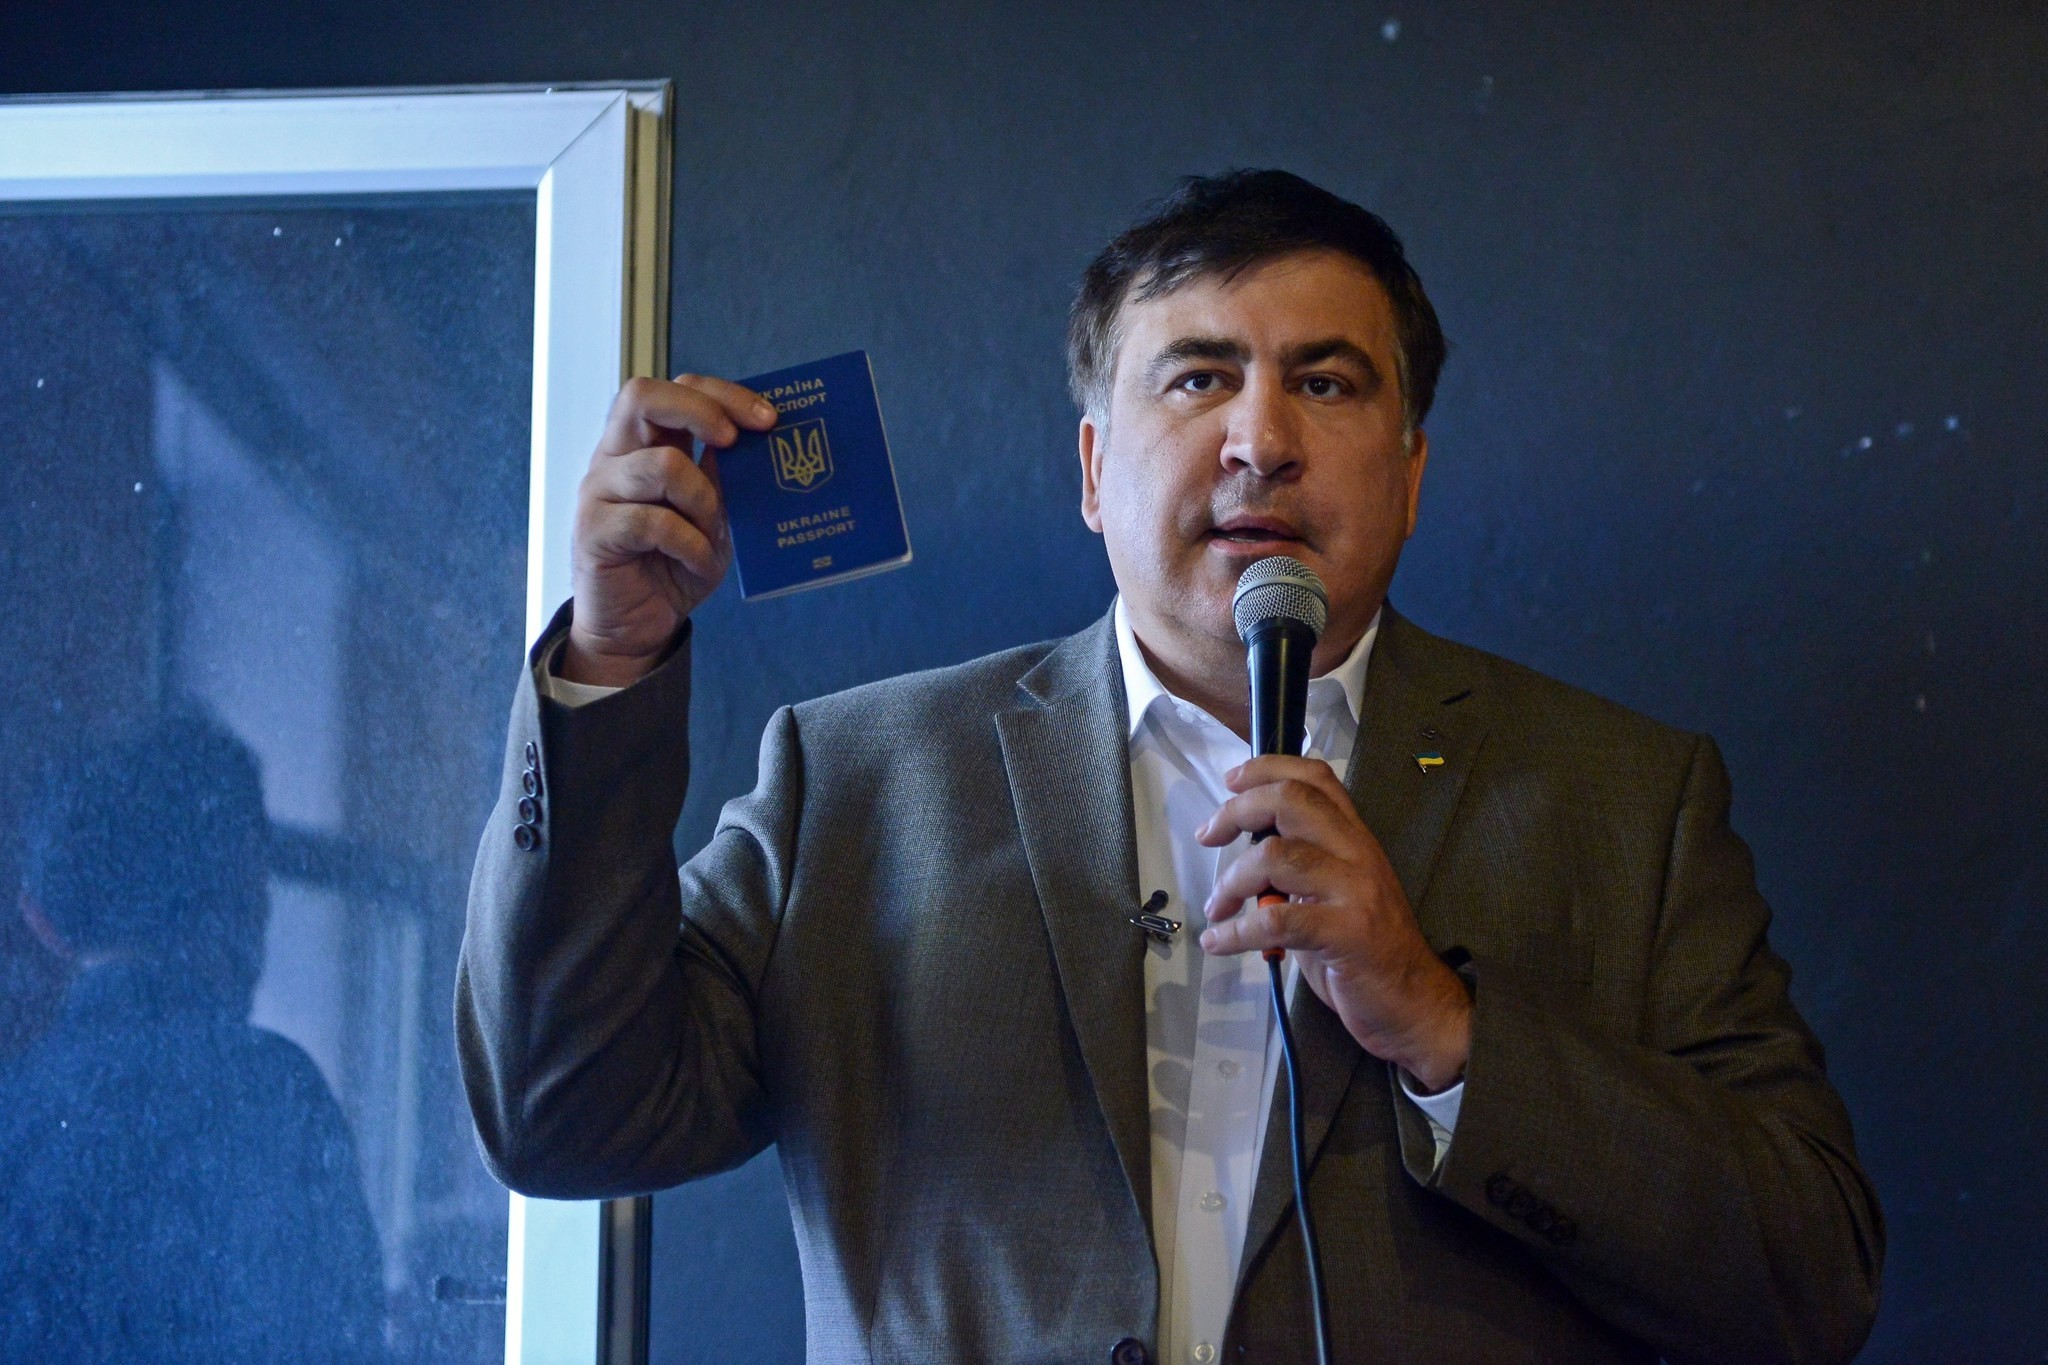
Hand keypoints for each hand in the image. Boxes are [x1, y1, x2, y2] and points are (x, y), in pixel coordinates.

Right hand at [562, 375, 780, 686]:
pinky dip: (689, 543)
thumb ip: (725, 476)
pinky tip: (697, 561)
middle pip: (643, 396)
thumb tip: (767, 440)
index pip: (675, 389)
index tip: (768, 419)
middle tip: (735, 442)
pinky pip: (652, 521)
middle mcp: (615, 457)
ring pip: (661, 464)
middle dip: (701, 412)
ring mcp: (599, 491)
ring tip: (713, 532)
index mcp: (644, 443)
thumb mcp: (713, 515)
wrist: (636, 626)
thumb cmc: (675, 564)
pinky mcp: (594, 531)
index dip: (722, 395)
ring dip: (703, 499)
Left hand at [1196, 755, 1471, 1091]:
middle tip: (1209, 836)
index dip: (1268, 769)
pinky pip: (1276, 921)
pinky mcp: (1346, 933)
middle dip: (1238, 811)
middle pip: (1291, 801)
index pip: (1316, 777)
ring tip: (1217, 908)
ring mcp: (1355, 891)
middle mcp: (1357, 853)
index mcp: (1355, 838)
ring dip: (1232, 882)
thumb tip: (1245, 856)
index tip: (1231, 781)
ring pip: (1277, 857)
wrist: (1415, 1003)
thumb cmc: (1367, 950)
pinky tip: (1218, 942)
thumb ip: (1299, 868)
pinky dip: (1235, 931)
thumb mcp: (1333, 894)